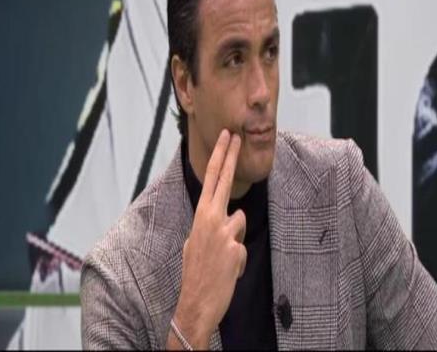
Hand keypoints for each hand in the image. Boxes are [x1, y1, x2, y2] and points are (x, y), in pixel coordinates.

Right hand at [168, 129, 246, 349]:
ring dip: (234, 239)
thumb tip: (222, 218)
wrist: (196, 301)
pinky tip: (228, 271)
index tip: (225, 138)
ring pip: (240, 221)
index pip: (210, 179)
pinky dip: (237, 260)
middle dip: (229, 155)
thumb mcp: (194, 242)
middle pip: (224, 179)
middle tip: (235, 134)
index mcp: (200, 215)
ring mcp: (223, 232)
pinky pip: (242, 246)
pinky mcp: (235, 247)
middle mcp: (210, 218)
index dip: (219, 156)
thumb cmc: (196, 271)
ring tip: (222, 258)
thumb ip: (208, 225)